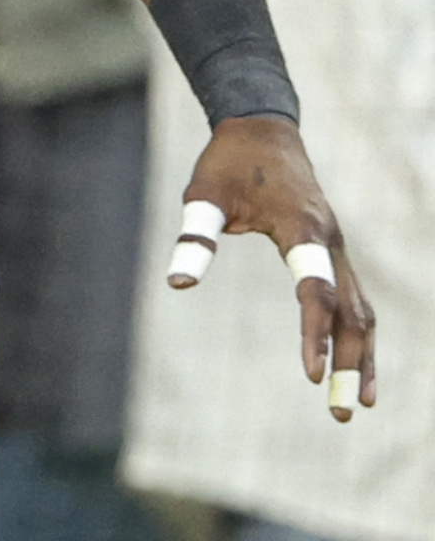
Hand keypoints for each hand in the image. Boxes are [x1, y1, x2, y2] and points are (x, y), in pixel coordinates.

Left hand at [171, 113, 379, 416]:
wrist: (262, 128)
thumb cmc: (229, 161)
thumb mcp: (204, 194)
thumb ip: (196, 236)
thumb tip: (179, 283)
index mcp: (303, 228)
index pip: (316, 291)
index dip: (314, 333)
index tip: (311, 375)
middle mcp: (331, 242)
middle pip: (352, 312)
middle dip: (350, 363)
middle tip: (340, 412)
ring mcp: (338, 247)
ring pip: (362, 310)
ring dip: (362, 356)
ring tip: (359, 403)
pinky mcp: (333, 250)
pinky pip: (354, 299)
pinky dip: (359, 334)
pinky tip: (356, 365)